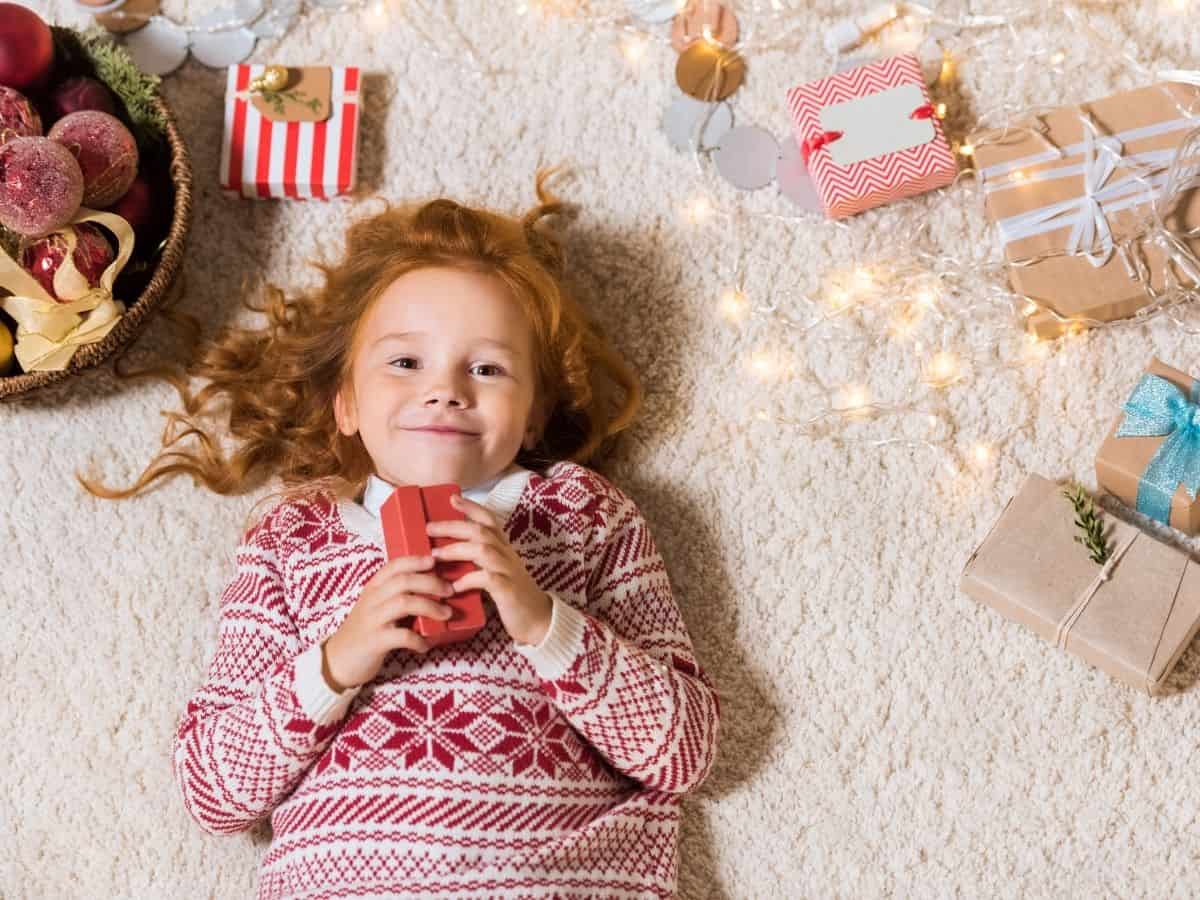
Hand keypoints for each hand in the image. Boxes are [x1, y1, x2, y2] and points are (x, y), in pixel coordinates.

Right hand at [321, 553, 454, 690]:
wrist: (338, 660)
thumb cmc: (365, 631)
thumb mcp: (376, 607)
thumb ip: (397, 596)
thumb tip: (433, 588)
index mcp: (373, 588)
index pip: (394, 566)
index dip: (415, 561)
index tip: (434, 560)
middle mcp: (371, 600)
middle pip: (403, 581)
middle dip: (430, 582)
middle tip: (450, 590)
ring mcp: (372, 620)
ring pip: (404, 603)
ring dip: (430, 606)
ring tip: (446, 614)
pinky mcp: (374, 641)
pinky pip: (401, 636)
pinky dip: (418, 639)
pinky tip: (425, 645)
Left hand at [426, 494, 552, 646]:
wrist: (538, 620)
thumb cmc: (511, 596)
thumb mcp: (496, 573)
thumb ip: (477, 562)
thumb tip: (445, 556)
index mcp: (503, 548)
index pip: (489, 519)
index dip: (471, 507)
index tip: (452, 498)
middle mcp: (507, 554)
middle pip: (480, 531)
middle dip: (453, 526)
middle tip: (429, 528)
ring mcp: (509, 571)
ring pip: (483, 550)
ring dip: (456, 550)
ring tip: (436, 555)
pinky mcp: (508, 590)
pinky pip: (487, 579)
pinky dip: (468, 580)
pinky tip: (454, 587)